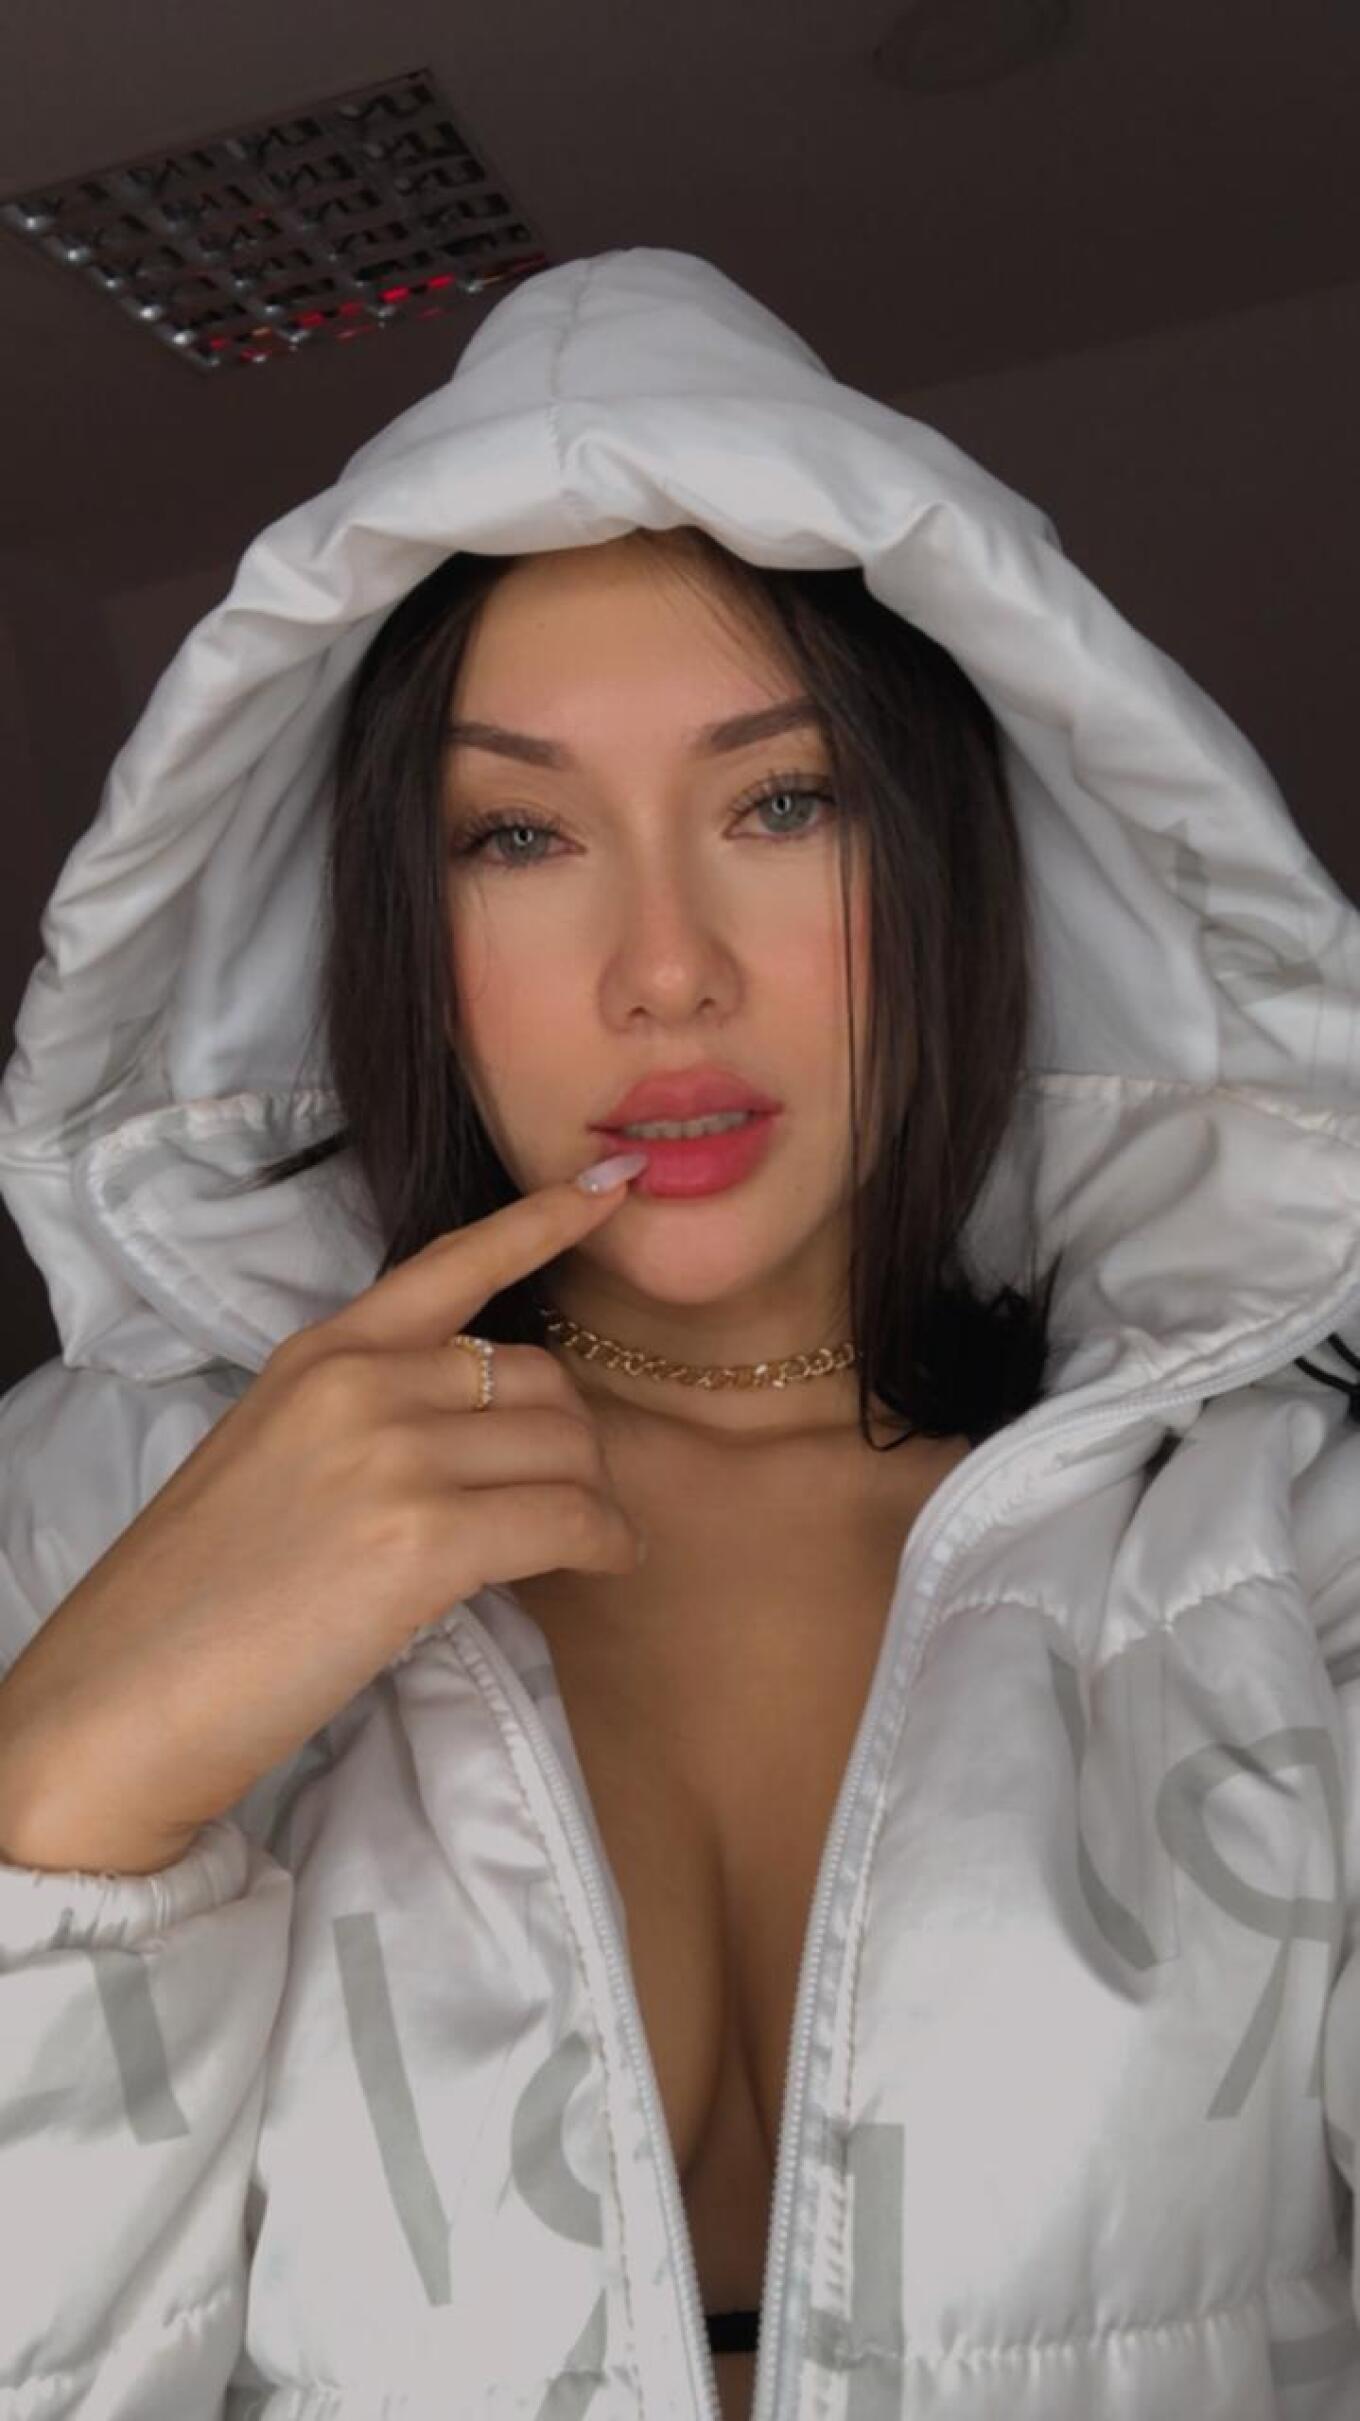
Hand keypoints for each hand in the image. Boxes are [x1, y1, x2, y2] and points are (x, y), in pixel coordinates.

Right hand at [0, 1166, 646, 1873]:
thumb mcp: (268, 1461)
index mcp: (318, 1356)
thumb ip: (360, 1423)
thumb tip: (467, 1437)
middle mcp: (360, 1384)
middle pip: (535, 1377)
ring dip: (595, 1496)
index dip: (542, 1222)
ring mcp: (393, 1455)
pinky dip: (605, 1541)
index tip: (609, 1189)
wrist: (122, 1698)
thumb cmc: (190, 1603)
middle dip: (572, 1437)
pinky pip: (568, 1519)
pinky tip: (605, 1562)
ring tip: (590, 1539)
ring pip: (565, 1446)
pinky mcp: (425, 1540)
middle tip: (570, 1496)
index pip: (451, 1266)